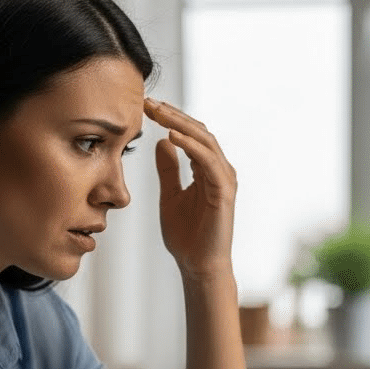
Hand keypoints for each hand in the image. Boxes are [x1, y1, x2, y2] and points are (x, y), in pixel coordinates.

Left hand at [144, 98, 237, 277]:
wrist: (198, 266)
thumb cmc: (187, 237)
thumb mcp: (170, 196)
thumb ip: (169, 169)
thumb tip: (162, 142)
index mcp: (207, 169)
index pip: (190, 134)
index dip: (170, 118)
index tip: (145, 107)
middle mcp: (219, 170)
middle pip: (199, 131)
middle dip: (173, 114)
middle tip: (148, 102)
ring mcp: (224, 179)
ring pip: (205, 140)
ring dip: (180, 123)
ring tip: (157, 112)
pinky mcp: (224, 192)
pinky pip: (208, 161)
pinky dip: (191, 146)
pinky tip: (171, 135)